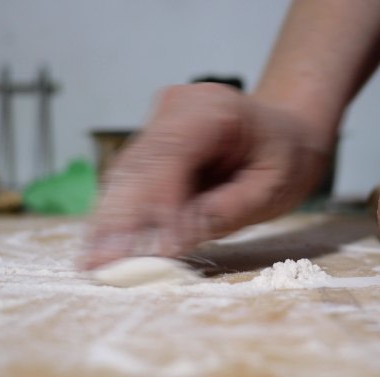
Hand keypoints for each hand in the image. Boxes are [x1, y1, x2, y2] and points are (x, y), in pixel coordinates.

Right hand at [82, 83, 329, 269]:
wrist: (285, 129)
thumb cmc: (286, 156)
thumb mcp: (270, 188)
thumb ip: (222, 212)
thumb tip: (169, 245)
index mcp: (213, 110)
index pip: (171, 156)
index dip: (155, 206)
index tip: (144, 250)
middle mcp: (177, 107)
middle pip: (138, 165)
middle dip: (118, 219)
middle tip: (99, 264)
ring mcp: (160, 121)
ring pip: (126, 172)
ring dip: (110, 219)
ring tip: (93, 261)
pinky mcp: (153, 140)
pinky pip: (132, 177)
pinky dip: (120, 212)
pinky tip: (104, 242)